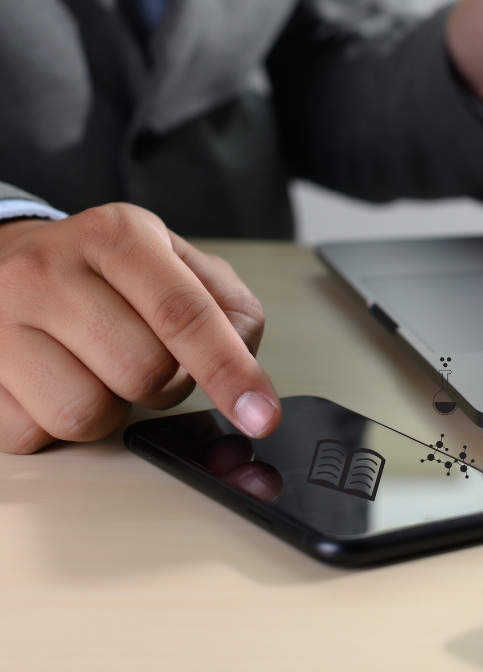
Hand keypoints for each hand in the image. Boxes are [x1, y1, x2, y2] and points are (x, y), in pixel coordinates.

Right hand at [0, 205, 280, 453]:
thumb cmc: (99, 271)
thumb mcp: (171, 261)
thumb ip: (226, 306)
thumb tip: (246, 365)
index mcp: (116, 236)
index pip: (184, 313)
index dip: (230, 371)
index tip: (261, 414)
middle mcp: (49, 270)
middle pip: (143, 372)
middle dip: (166, 385)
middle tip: (148, 361)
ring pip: (85, 413)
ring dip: (110, 410)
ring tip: (98, 372)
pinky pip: (32, 435)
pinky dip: (55, 426)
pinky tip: (53, 385)